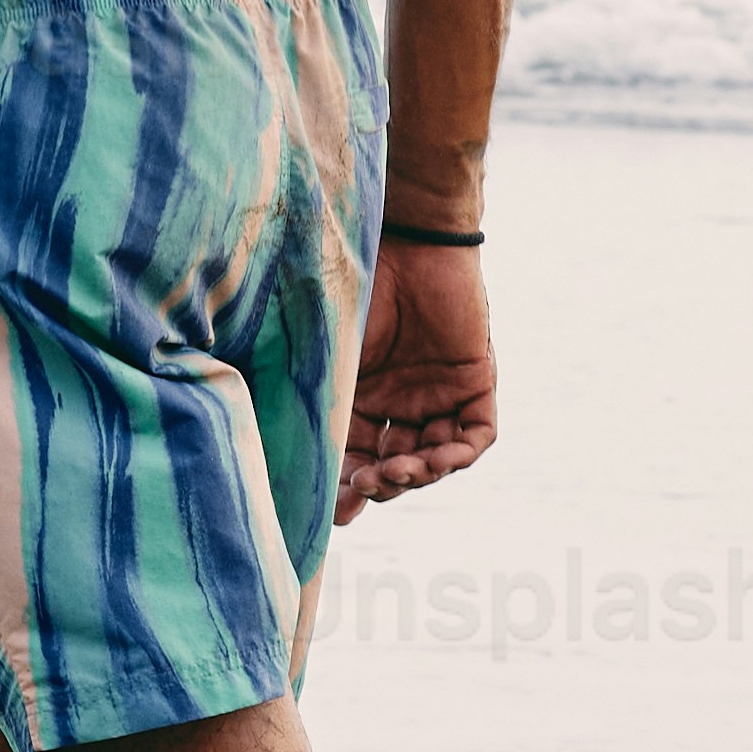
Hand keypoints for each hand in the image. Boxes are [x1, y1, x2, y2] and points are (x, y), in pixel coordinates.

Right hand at [337, 239, 494, 519]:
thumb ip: (317, 404)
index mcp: (363, 396)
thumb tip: (277, 459)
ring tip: (397, 472)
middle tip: (364, 486)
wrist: (407, 241)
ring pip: (435, 457)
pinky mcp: (476, 381)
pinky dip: (458, 454)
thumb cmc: (357, 289)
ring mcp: (440, 394)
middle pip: (396, 465)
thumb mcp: (330, 356)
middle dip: (382, 484)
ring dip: (417, 474)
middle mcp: (402, 402)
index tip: (336, 510)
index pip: (357, 456)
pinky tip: (434, 459)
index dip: (348, 487)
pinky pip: (476, 435)